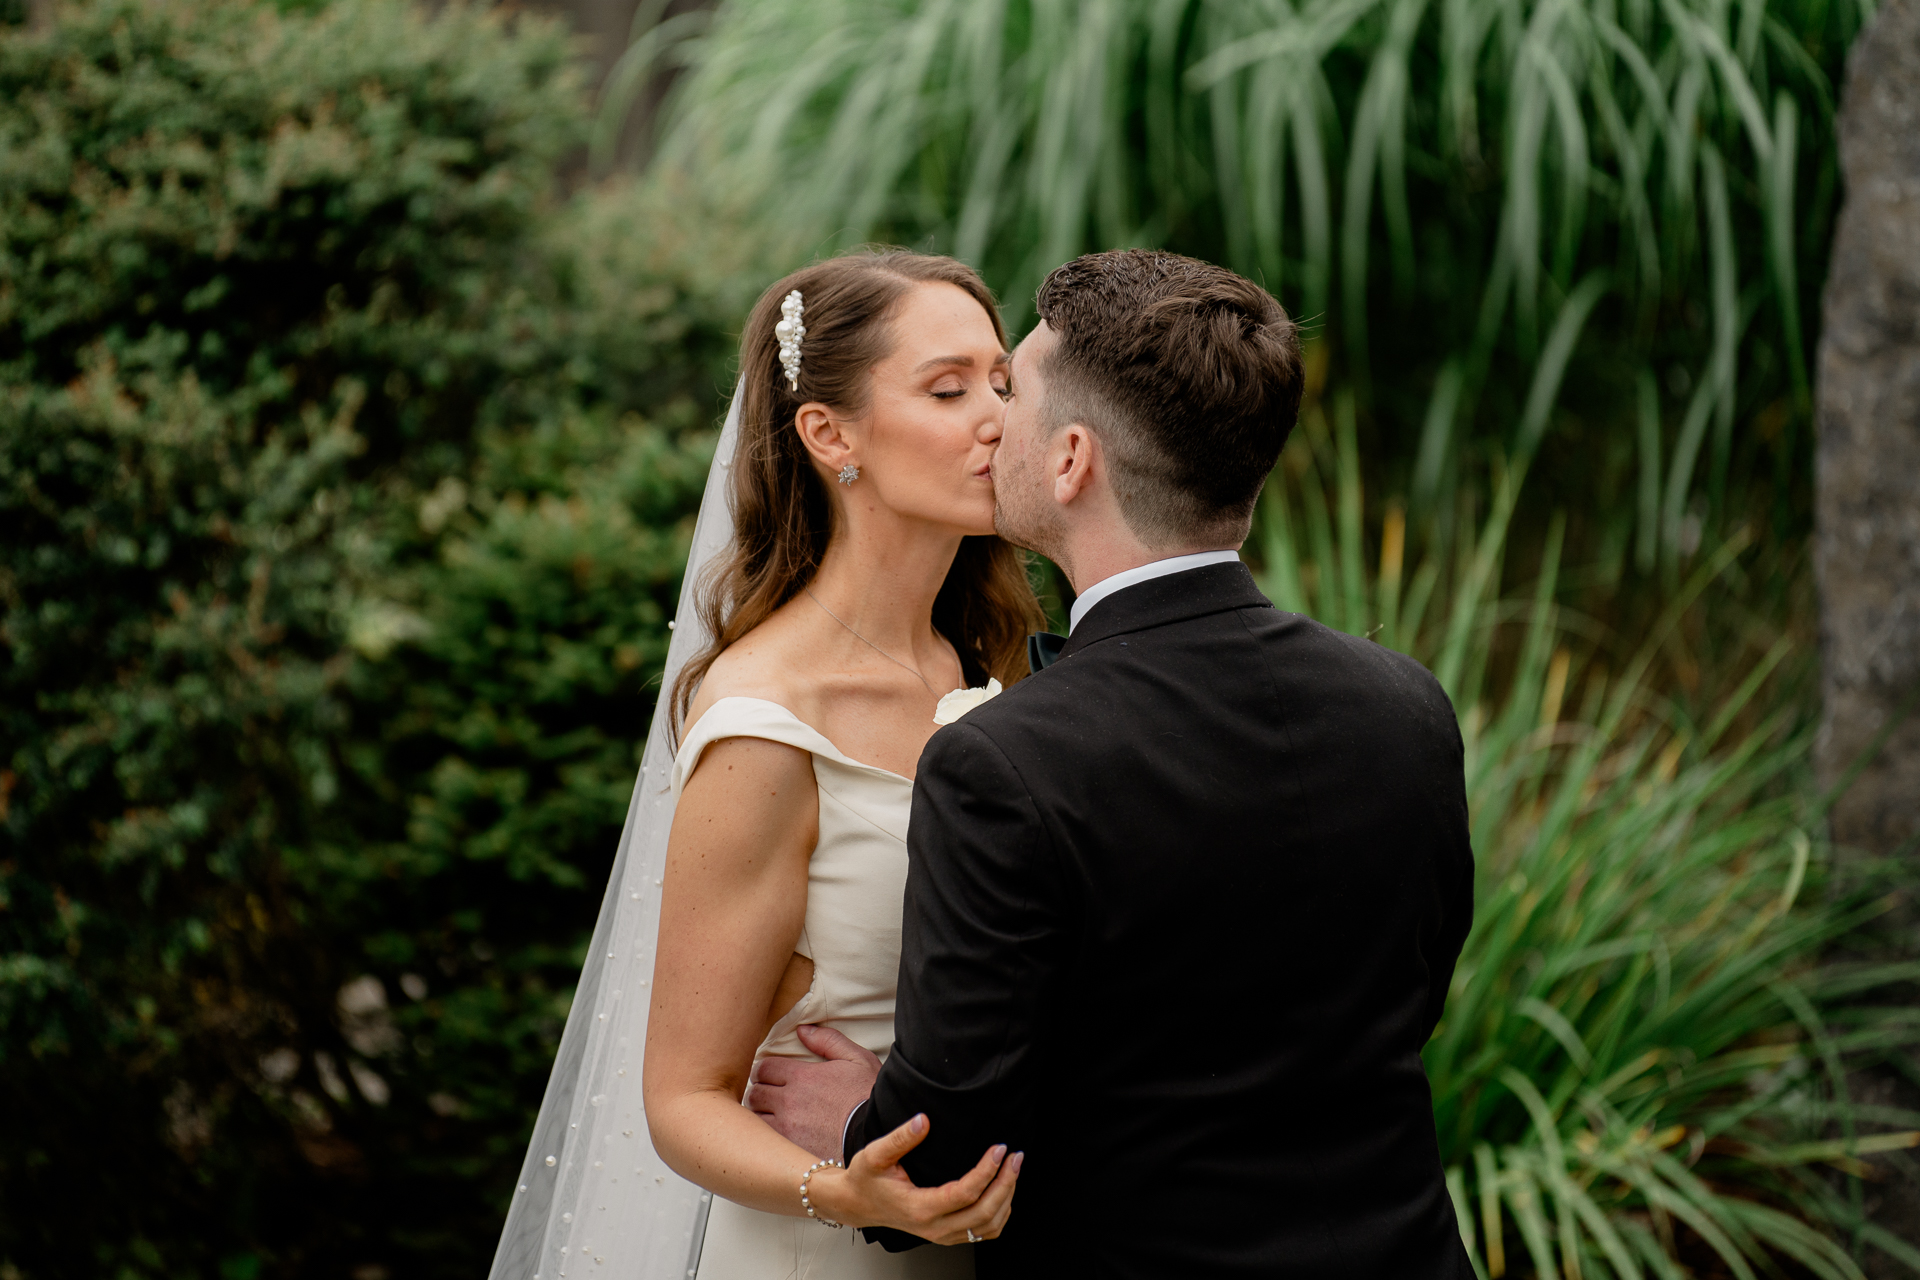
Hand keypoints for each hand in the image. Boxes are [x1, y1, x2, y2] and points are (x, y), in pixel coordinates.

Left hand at [746, 1024, 881, 1160]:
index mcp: (802, 1076)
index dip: (766, 1071)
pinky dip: (766, 1135)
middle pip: (755, 1092)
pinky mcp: (790, 1149)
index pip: (764, 1068)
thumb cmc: (870, 1096)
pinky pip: (765, 1139)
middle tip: (769, 1096)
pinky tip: (776, 1135)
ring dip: (761, 1114)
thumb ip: (828, 1041)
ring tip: (771, 1116)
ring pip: (756, 1117)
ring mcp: (787, 1127)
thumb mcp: (857, 1059)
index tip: (771, 1076)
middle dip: (760, 1091)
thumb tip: (802, 1030)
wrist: (878, 1135)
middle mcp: (789, 1100)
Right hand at [810, 1112, 1022, 1245]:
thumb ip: (900, 1138)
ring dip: (1007, 1198)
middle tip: (1015, 1157)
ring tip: (1013, 1169)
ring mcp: (942, 1235)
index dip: (987, 1171)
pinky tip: (1003, 1191)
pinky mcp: (947, 1235)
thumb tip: (923, 1121)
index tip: (999, 1148)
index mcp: (920, 1208)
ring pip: (988, 1226)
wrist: (858, 1204)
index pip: (964, 1194)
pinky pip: (983, 1232)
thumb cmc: (866, 1180)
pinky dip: (1000, 1214)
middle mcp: (934, 1227)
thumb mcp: (875, 1154)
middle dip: (1006, 1183)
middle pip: (984, 1213)